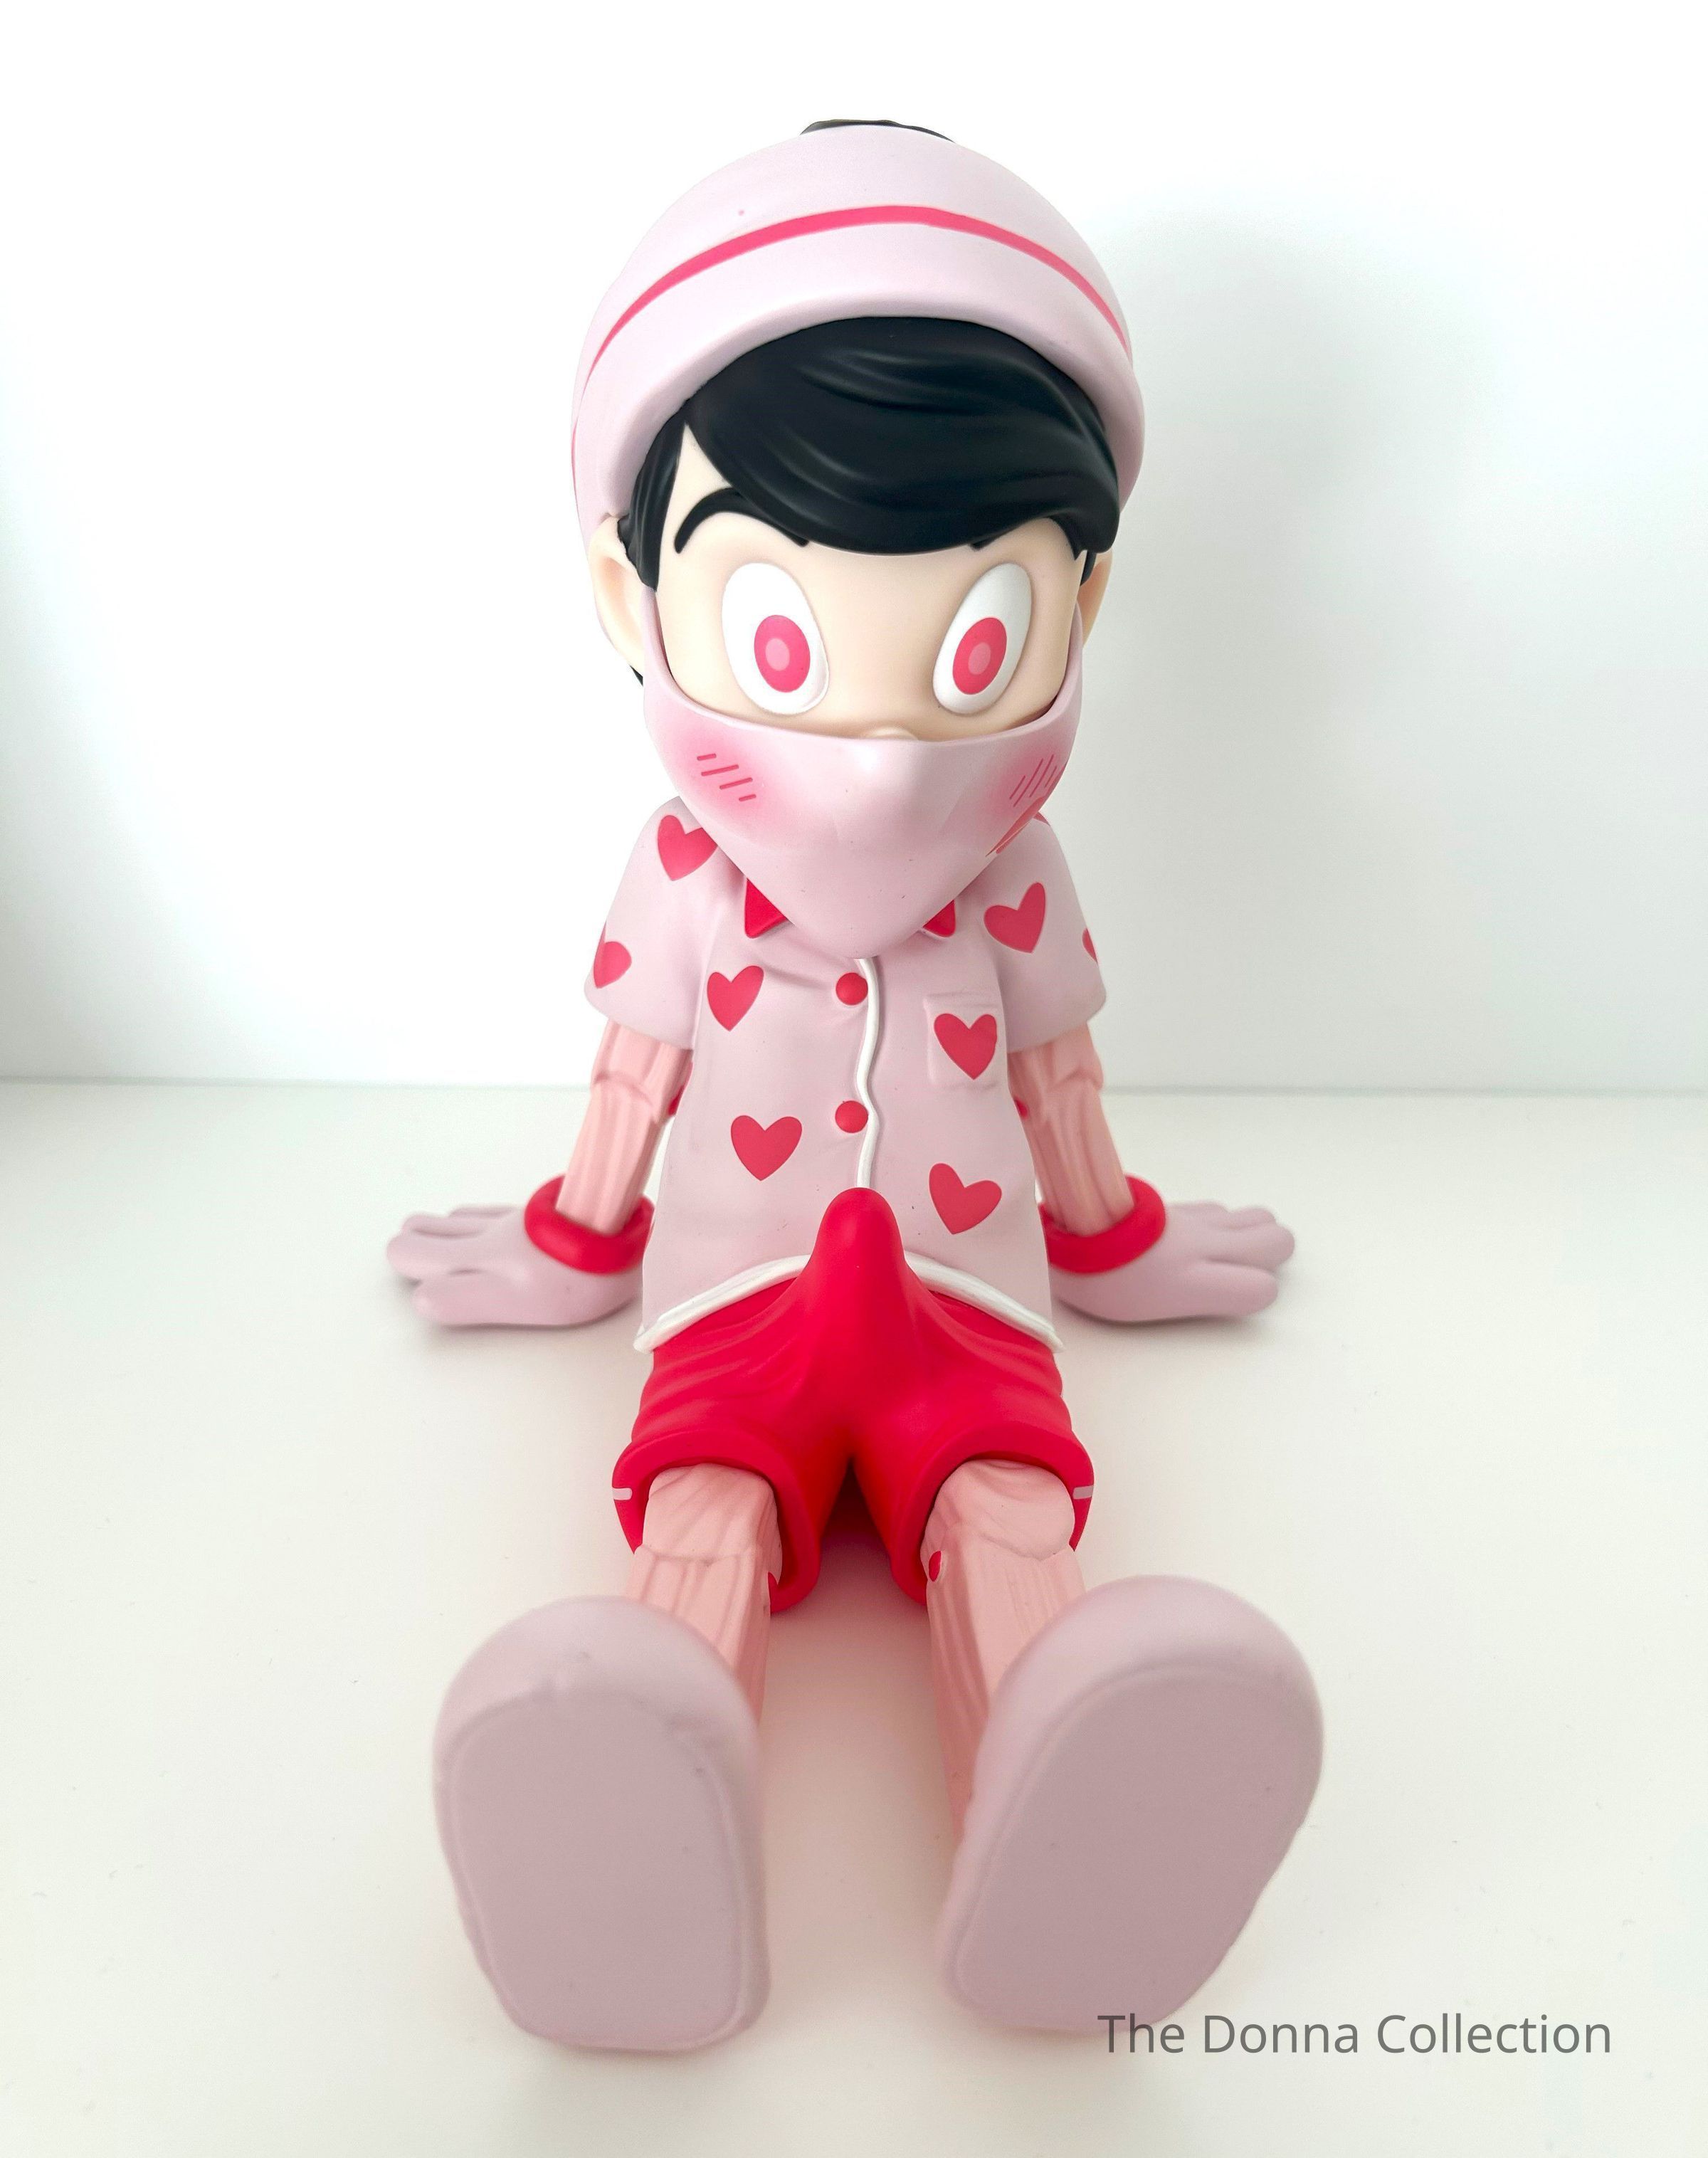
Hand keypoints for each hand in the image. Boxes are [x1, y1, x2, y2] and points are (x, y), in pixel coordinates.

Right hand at [386, 1205, 640, 1327]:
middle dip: (419, 1240)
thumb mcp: (512, 1299)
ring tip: (436, 1231)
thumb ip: (463, 1299)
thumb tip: (420, 1300)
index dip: (407, 1262)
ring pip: (463, 1217)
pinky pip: (494, 1210)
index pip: (416, 1252)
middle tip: (413, 1247)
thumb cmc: (569, 1275)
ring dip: (444, 1226)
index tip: (413, 1273)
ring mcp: (515, 1220)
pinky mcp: (542, 1213)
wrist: (626, 1235)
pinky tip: (485, 1220)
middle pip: (435, 1230)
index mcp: (476, 1257)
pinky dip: (476, 1216)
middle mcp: (488, 1234)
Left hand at [1050, 1202, 1294, 1323]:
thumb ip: (1187, 1300)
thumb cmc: (1095, 1279)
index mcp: (1189, 1281)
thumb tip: (1213, 1292)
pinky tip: (1195, 1239)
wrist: (1070, 1223)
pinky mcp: (1182, 1207)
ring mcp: (1196, 1222)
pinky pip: (1221, 1211)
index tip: (1232, 1299)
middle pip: (1277, 1241)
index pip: (1259, 1288)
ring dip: (1251, 1236)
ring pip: (1257, 1217)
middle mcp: (1203, 1247)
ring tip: (1222, 1256)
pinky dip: (1221, 1225)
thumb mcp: (1136, 1310)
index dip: (1257, 1294)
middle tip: (1239, 1273)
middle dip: (1270, 1257)